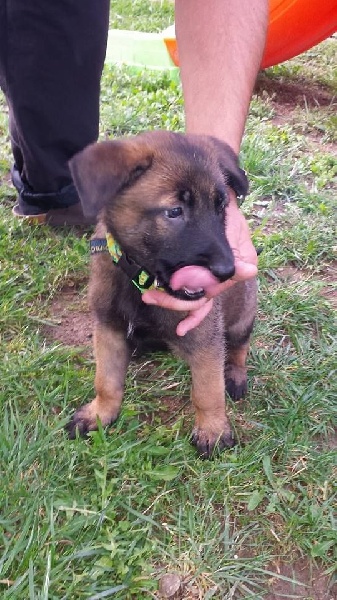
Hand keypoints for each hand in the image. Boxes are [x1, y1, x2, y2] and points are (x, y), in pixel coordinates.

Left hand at [142, 191, 257, 335]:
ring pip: (197, 299)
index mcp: (243, 264)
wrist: (218, 196)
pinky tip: (177, 323)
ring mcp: (216, 277)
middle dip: (175, 299)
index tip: (174, 285)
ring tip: (149, 297)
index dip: (196, 289)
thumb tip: (249, 272)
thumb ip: (233, 247)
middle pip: (204, 296)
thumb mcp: (231, 224)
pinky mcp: (204, 275)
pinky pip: (198, 297)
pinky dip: (188, 310)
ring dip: (173, 302)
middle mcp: (229, 274)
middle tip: (150, 295)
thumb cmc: (225, 207)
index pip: (218, 285)